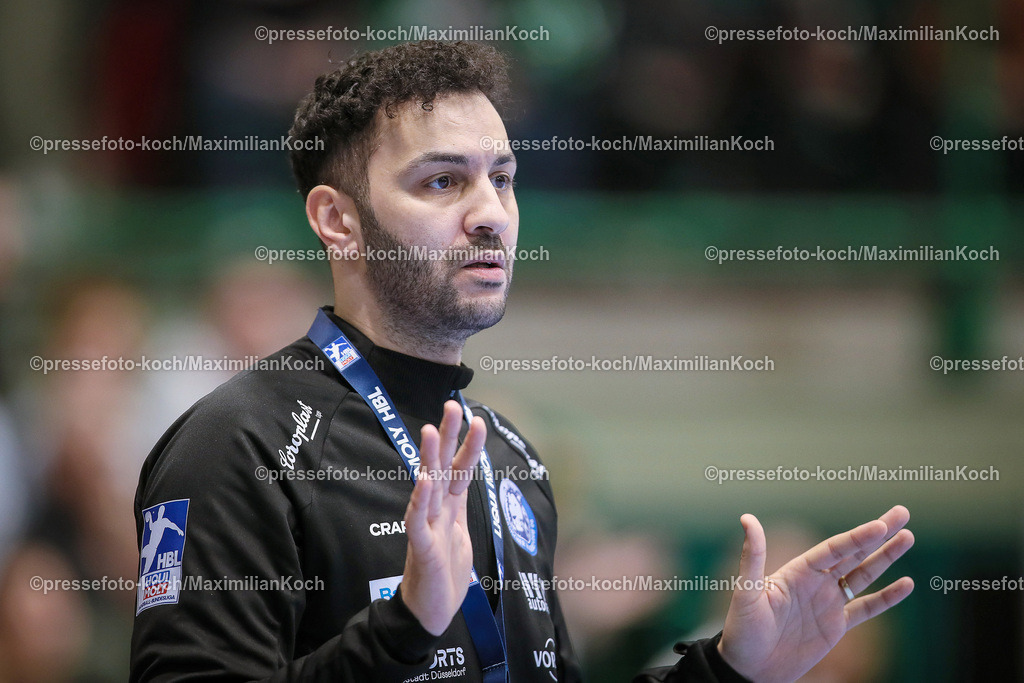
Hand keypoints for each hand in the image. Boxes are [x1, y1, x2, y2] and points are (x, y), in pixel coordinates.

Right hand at [401, 400, 484, 635]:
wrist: (431, 614)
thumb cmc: (445, 575)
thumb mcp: (459, 534)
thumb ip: (457, 506)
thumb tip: (463, 479)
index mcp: (449, 507)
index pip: (459, 469)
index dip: (468, 445)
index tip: (476, 418)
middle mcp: (436, 511)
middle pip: (441, 467)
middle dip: (447, 436)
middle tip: (451, 405)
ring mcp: (427, 527)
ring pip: (427, 486)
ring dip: (428, 459)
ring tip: (429, 431)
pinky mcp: (421, 548)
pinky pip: (417, 521)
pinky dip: (419, 501)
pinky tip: (422, 481)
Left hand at [718, 505, 914, 682]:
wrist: (748, 668)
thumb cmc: (742, 630)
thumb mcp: (747, 592)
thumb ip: (752, 556)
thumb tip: (747, 518)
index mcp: (797, 571)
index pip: (834, 549)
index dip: (858, 537)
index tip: (881, 525)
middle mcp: (816, 582)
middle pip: (853, 553)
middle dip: (879, 534)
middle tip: (902, 513)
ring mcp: (827, 603)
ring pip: (864, 575)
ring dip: (886, 557)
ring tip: (907, 537)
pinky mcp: (835, 626)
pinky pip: (866, 608)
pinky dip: (887, 597)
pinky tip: (906, 584)